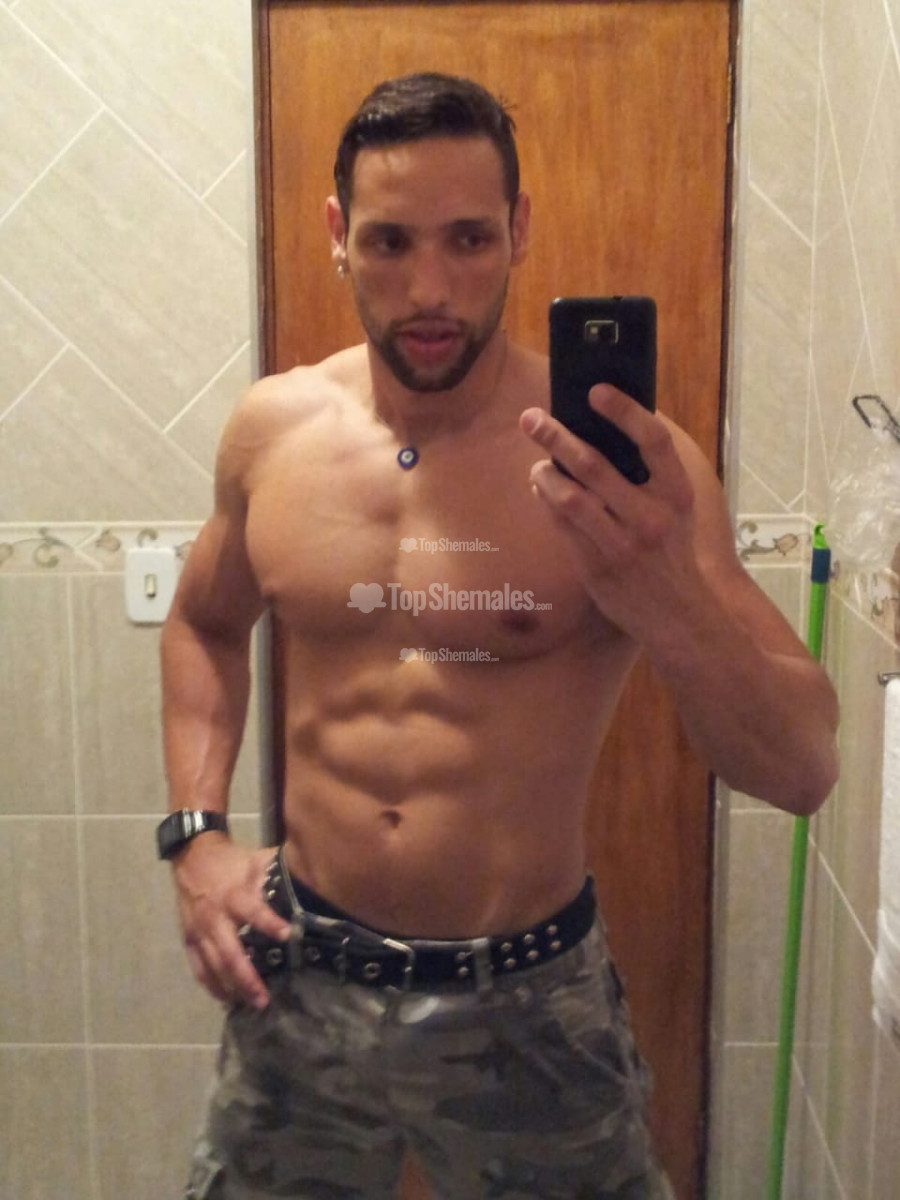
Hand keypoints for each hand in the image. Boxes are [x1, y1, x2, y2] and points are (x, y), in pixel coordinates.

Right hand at [171, 834, 291, 1009]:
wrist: (192, 857)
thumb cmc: (232, 862)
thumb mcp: (255, 861)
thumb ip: (277, 873)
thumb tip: (312, 879)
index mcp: (234, 895)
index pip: (253, 912)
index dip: (270, 923)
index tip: (289, 935)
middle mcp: (215, 917)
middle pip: (229, 953)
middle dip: (247, 978)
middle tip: (264, 1000)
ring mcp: (199, 931)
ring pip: (212, 966)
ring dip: (231, 988)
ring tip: (249, 1004)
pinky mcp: (189, 939)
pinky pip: (199, 968)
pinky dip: (212, 986)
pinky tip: (226, 999)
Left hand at [520, 385, 700, 638]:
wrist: (683, 617)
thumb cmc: (674, 555)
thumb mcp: (676, 512)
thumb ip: (648, 477)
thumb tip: (602, 432)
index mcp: (677, 494)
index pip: (653, 440)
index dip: (624, 411)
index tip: (595, 391)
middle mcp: (652, 517)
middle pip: (594, 465)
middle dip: (556, 436)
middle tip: (530, 418)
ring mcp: (623, 545)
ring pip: (570, 497)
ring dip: (545, 473)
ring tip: (538, 464)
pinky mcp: (599, 568)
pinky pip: (562, 526)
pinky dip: (546, 501)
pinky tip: (541, 489)